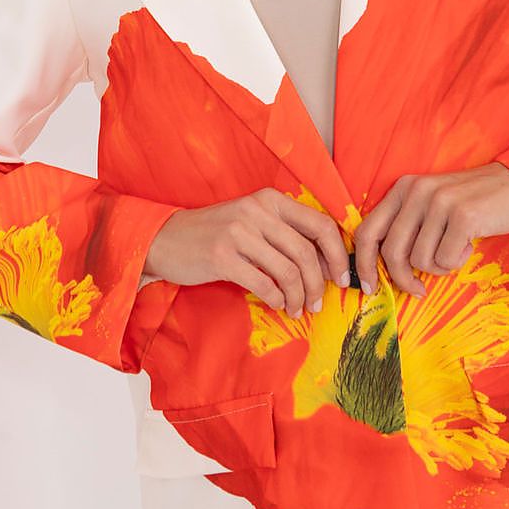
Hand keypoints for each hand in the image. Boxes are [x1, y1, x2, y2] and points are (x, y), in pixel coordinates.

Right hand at [142, 188, 352, 317]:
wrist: (166, 239)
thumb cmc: (215, 234)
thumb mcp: (252, 221)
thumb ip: (285, 233)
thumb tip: (326, 262)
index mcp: (270, 200)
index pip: (320, 224)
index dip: (337, 255)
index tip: (342, 277)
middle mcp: (257, 211)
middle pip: (306, 252)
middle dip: (318, 283)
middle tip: (318, 303)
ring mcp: (239, 233)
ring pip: (288, 271)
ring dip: (298, 296)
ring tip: (298, 309)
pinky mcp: (222, 256)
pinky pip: (264, 284)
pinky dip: (277, 299)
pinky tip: (278, 305)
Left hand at [353, 163, 508, 296]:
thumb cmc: (477, 202)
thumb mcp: (434, 205)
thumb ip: (409, 227)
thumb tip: (385, 269)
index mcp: (404, 188)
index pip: (367, 231)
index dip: (363, 264)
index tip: (370, 287)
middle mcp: (417, 191)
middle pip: (391, 252)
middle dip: (403, 279)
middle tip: (419, 290)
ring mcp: (440, 202)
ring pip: (420, 261)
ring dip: (439, 267)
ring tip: (456, 250)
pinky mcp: (463, 216)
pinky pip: (446, 260)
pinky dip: (457, 262)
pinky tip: (469, 244)